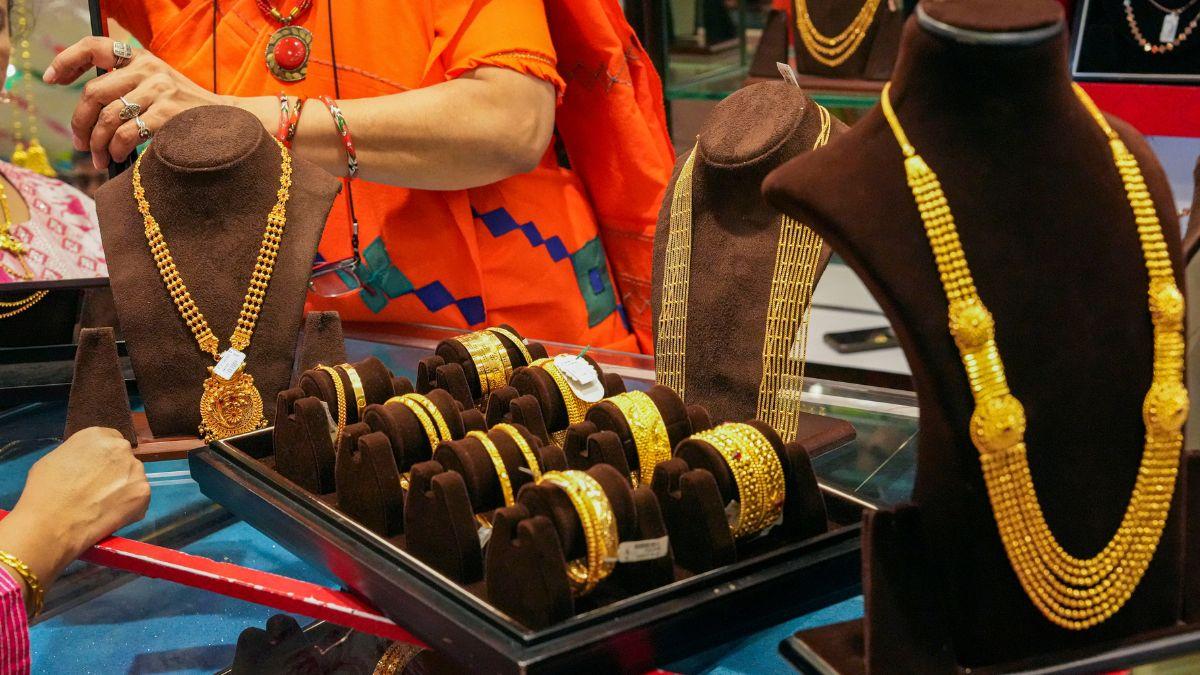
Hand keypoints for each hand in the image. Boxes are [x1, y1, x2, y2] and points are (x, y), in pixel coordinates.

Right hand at [0, 427, 149, 589]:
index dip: (104, 458)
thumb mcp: (55, 459)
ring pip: (132, 478)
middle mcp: (121, 448)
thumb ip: (78, 455)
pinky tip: (110, 516)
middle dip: (115, 472)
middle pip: (123, 459)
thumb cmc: (44, 491)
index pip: (110, 441)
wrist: (52, 523)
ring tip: (102, 507)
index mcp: (98, 435)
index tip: (96, 471)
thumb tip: (86, 463)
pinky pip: (139, 499)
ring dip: (123, 489)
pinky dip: (129, 508)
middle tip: (99, 490)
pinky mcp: (144, 492)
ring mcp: (135, 470)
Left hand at [43, 36, 223, 168]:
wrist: (229, 124)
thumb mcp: (159, 87)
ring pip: (106, 117)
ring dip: (96, 143)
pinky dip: (115, 149)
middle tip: (79, 143)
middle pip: (93, 92)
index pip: (94, 46)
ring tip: (99, 157)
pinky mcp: (167, 113)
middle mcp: (149, 69)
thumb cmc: (188, 112)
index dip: (67, 60)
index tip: (52, 79)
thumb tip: (88, 112)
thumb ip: (129, 87)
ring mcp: (159, 90)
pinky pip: (125, 134)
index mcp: (142, 59)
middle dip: (79, 122)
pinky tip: (117, 157)